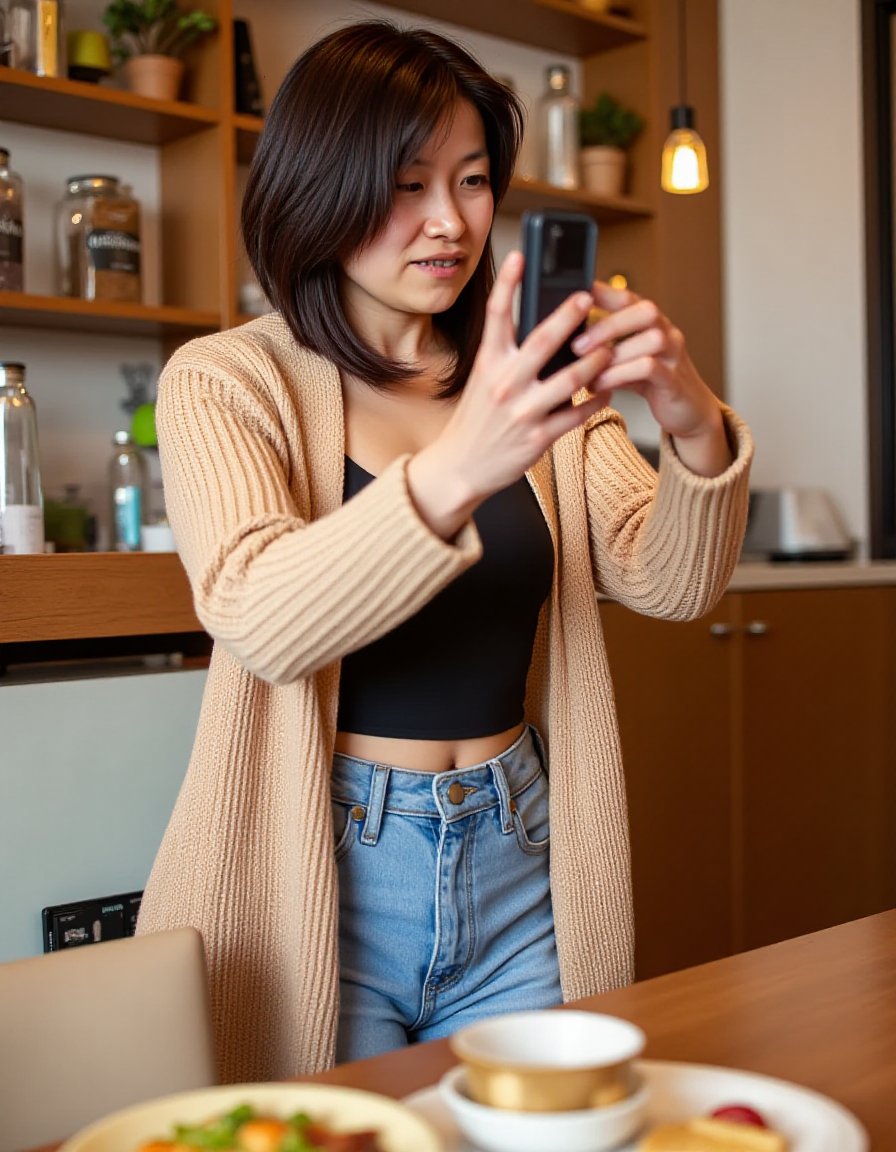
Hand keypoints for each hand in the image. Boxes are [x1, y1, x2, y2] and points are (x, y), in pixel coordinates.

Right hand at [408, 250, 612, 538]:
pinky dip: (597, 400)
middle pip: (542, 341)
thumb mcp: (482, 381)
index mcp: (488, 364)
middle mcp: (504, 384)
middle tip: (587, 296)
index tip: (520, 255)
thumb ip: (506, 356)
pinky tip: (608, 390)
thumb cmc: (476, 421)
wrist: (461, 467)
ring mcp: (523, 411)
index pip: (496, 315)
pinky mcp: (538, 437)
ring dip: (597, 362)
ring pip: (570, 378)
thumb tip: (541, 328)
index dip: (507, 282)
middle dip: (568, 316)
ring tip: (611, 349)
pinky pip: (577, 413)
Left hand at [572, 281, 732, 476]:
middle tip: (577, 344)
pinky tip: (599, 385)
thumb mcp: (624, 359)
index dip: (604, 293)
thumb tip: (563, 340)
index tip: (575, 296)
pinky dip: (620, 375)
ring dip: (614, 353)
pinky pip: (650, 369)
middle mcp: (667, 332)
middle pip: (645, 310)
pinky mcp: (675, 381)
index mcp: (651, 323)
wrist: (686, 411)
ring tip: (586, 369)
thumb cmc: (650, 382)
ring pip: (651, 339)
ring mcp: (674, 356)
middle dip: (608, 324)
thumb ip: (603, 347)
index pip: (629, 297)